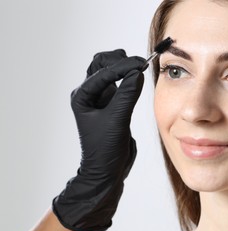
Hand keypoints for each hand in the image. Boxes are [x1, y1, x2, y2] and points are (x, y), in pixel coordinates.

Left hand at [53, 49, 145, 230]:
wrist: (106, 170)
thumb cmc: (105, 149)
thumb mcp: (117, 120)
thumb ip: (127, 95)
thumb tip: (137, 73)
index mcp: (83, 97)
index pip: (103, 72)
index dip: (123, 66)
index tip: (142, 64)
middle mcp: (89, 95)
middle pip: (101, 65)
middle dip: (119, 60)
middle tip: (139, 64)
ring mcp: (100, 99)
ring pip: (108, 72)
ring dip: (122, 67)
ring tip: (139, 68)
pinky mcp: (111, 104)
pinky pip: (118, 84)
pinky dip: (128, 78)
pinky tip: (138, 79)